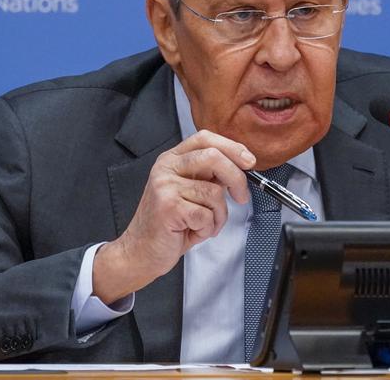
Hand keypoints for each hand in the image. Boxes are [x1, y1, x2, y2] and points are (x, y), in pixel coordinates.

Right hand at [92, 130, 254, 302]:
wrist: (141, 251)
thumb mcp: (190, 192)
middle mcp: (166, 167)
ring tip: (205, 224)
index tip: (249, 162)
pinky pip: (206, 214)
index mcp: (172, 159)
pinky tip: (194, 231)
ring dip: (219, 215)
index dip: (232, 147)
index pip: (205, 138)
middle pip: (214, 157)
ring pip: (214, 192)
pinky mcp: (168, 206)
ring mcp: (165, 186)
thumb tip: (240, 166)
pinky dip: (208, 228)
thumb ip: (209, 176)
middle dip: (236, 178)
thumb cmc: (169, 224)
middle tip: (242, 196)